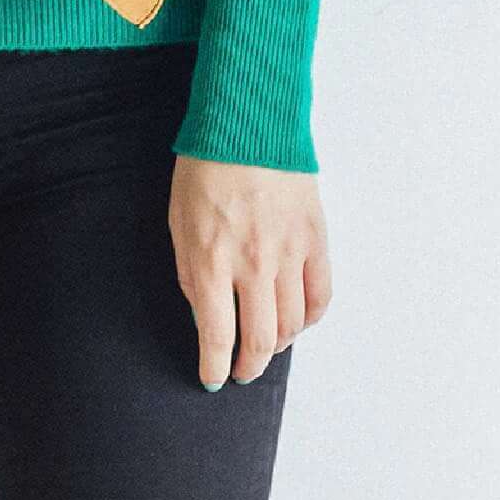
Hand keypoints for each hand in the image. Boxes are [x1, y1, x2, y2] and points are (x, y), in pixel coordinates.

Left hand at [169, 158, 330, 389]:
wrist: (247, 123)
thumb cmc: (204, 167)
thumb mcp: (179, 222)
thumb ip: (192, 274)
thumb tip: (205, 315)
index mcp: (212, 261)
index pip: (217, 336)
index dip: (214, 366)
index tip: (212, 377)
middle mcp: (254, 265)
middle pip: (261, 340)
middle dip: (249, 366)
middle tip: (241, 372)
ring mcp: (289, 254)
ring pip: (293, 324)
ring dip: (279, 346)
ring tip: (266, 348)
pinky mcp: (316, 240)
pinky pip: (320, 295)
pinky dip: (310, 318)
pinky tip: (298, 322)